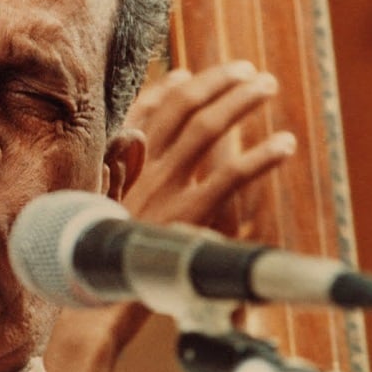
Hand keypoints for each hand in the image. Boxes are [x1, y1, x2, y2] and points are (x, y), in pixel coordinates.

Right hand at [45, 62, 295, 371]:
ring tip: (266, 86)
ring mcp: (163, 190)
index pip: (144, 114)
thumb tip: (130, 153)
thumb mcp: (97, 211)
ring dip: (238, 102)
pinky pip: (226, 178)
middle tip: (246, 70)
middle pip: (179, 110)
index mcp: (121, 168)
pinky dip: (258, 157)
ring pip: (203, 131)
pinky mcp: (184, 216)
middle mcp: (142, 172)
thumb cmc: (93, 261)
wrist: (89, 302)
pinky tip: (283, 143)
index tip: (190, 74)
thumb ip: (116, 182)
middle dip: (215, 82)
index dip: (169, 89)